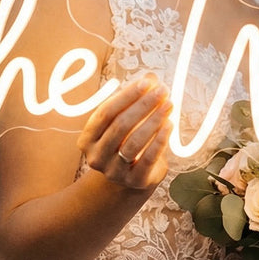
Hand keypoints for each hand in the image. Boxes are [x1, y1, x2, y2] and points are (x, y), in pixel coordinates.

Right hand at [77, 73, 171, 189]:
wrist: (129, 180)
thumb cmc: (125, 143)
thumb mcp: (124, 122)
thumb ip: (134, 100)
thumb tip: (151, 78)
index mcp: (88, 138)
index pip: (106, 112)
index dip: (127, 96)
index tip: (147, 82)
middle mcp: (97, 156)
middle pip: (120, 126)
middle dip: (144, 105)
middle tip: (163, 91)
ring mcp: (114, 172)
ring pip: (134, 142)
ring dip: (154, 120)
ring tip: (169, 105)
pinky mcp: (135, 181)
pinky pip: (148, 158)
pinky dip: (160, 140)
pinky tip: (170, 125)